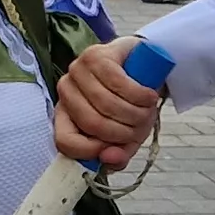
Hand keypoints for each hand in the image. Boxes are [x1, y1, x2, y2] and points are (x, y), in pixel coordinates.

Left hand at [52, 40, 160, 169]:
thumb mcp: (128, 134)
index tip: (112, 151)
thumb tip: (108, 158)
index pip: (64, 140)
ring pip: (106, 103)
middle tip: (141, 127)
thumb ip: (118, 154)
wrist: (145, 64)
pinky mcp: (96, 55)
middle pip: (92, 122)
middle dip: (124, 131)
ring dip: (136, 113)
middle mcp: (66, 91)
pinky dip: (140, 95)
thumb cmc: (131, 102)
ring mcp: (78, 71)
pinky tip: (149, 96)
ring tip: (148, 110)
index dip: (90, 151)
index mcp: (66, 114)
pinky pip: (118, 83)